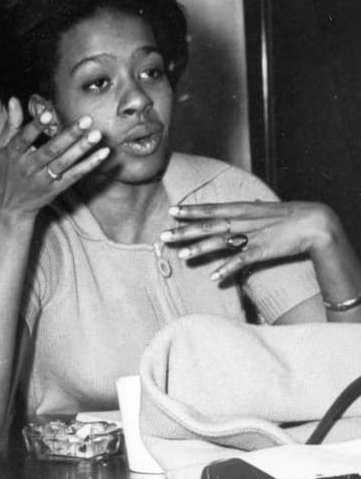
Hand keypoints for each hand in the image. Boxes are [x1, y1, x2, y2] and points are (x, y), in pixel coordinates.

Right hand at [0, 98, 108, 218]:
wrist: (11, 205)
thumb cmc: (7, 170)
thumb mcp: (2, 146)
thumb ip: (11, 123)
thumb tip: (13, 99)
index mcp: (14, 153)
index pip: (25, 138)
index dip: (36, 126)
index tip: (49, 113)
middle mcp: (28, 166)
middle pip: (50, 150)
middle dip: (69, 135)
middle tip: (86, 120)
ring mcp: (42, 179)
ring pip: (64, 163)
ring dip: (81, 149)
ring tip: (97, 135)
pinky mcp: (55, 189)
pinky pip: (74, 176)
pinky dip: (89, 165)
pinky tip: (102, 154)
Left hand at [161, 200, 343, 283]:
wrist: (315, 222)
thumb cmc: (290, 214)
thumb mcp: (266, 207)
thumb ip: (253, 207)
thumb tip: (248, 201)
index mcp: (242, 208)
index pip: (211, 208)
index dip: (190, 210)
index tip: (171, 211)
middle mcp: (243, 220)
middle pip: (208, 225)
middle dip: (184, 231)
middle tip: (163, 236)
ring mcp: (252, 235)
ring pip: (219, 242)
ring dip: (199, 249)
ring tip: (181, 255)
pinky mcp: (262, 250)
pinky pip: (241, 261)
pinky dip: (227, 269)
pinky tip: (214, 277)